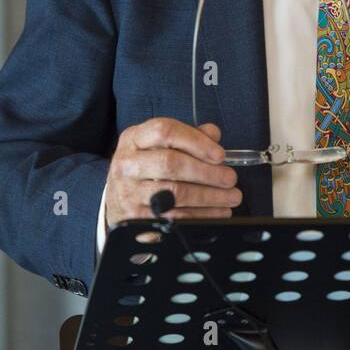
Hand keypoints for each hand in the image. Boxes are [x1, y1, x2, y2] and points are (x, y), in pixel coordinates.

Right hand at [105, 119, 240, 241]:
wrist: (117, 199)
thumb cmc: (146, 168)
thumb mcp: (159, 146)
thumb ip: (188, 136)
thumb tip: (213, 134)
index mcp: (134, 139)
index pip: (164, 131)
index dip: (196, 141)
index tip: (220, 154)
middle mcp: (127, 163)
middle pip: (171, 163)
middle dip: (207, 172)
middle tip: (230, 178)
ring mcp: (129, 192)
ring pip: (176, 193)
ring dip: (210, 196)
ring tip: (232, 196)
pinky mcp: (136, 218)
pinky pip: (175, 217)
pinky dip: (202, 215)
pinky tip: (218, 212)